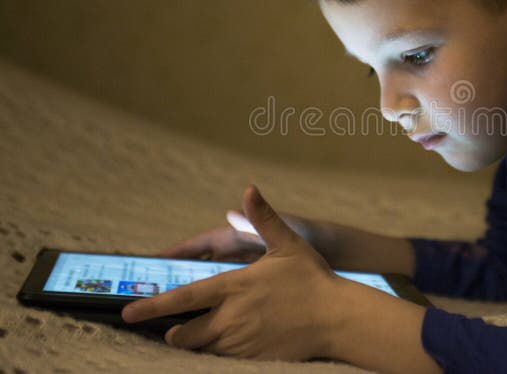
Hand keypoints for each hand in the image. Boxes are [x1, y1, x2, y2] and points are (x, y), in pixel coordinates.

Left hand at [123, 184, 339, 359]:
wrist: (338, 319)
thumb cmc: (313, 279)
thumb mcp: (288, 244)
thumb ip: (263, 219)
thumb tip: (249, 189)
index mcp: (235, 287)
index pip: (183, 298)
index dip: (152, 307)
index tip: (128, 312)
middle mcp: (232, 317)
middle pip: (183, 334)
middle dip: (173, 332)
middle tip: (174, 327)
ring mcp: (242, 342)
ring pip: (201, 350)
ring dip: (194, 343)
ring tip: (196, 334)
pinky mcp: (254, 359)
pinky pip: (222, 361)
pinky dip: (215, 354)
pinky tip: (224, 344)